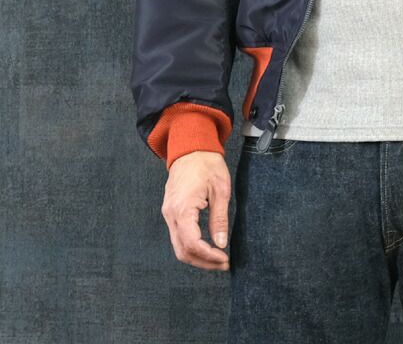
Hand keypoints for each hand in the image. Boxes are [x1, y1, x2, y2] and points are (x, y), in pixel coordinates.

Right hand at [161, 151, 230, 270]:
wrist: (191, 148)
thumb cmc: (208, 165)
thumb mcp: (221, 190)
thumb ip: (220, 218)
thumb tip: (221, 243)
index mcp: (183, 209)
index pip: (192, 244)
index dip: (209, 256)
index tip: (224, 259)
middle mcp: (171, 214)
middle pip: (182, 251)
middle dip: (203, 262)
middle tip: (223, 264)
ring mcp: (168, 213)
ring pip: (178, 246)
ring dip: (197, 256)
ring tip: (217, 258)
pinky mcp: (170, 211)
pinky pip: (177, 236)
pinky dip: (191, 246)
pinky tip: (207, 246)